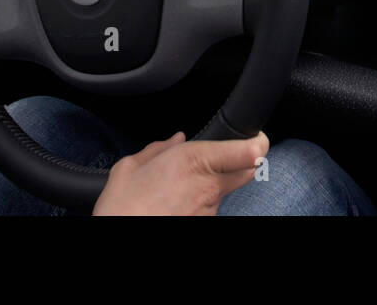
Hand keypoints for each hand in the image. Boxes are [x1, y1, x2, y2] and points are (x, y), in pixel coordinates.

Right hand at [93, 132, 269, 215]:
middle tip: (222, 158)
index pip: (250, 152)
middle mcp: (209, 186)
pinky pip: (210, 208)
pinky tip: (176, 204)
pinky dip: (199, 204)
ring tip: (179, 188)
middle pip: (248, 170)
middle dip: (241, 161)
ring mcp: (209, 210)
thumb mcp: (128, 168)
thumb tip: (174, 140)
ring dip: (212, 185)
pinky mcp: (206, 225)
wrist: (119, 238)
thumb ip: (157, 149)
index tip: (254, 138)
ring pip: (225, 190)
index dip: (257, 143)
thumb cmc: (121, 209)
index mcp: (194, 161)